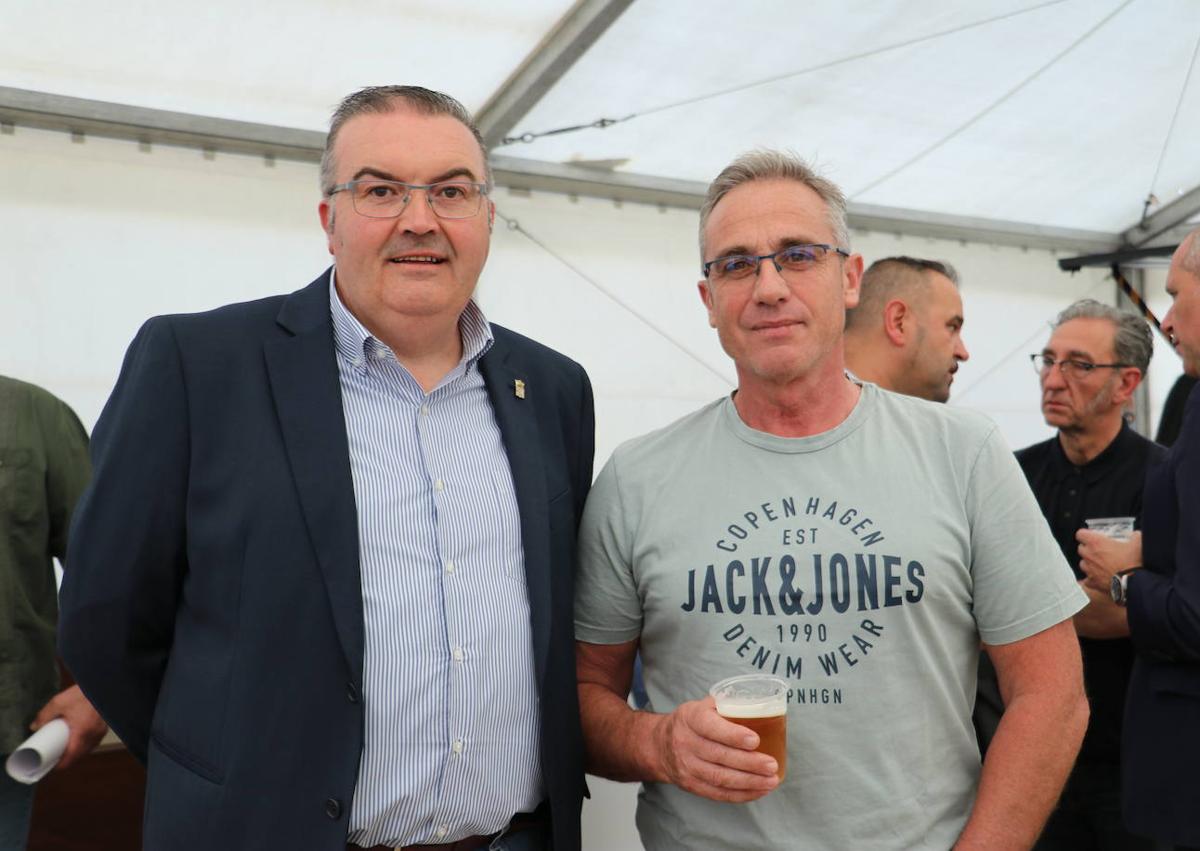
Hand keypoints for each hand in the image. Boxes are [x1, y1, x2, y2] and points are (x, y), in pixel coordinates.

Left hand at [31, 685, 108, 769]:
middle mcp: (92, 735)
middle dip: (68, 760)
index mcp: (81, 732)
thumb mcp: (59, 702)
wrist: (101, 685)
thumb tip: (34, 727)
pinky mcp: (103, 727)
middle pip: (79, 756)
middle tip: (56, 759)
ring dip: (77, 753)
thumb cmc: (83, 694)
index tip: (53, 767)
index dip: (61, 765)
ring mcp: (100, 732)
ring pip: (88, 749)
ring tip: (66, 751)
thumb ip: (45, 715)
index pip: (71, 757)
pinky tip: (79, 742)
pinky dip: (85, 745)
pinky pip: (94, 742)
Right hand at [652, 696, 779, 801]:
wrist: (660, 744)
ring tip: (771, 781)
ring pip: (720, 778)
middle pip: (719, 756)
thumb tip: (762, 708)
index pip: (710, 727)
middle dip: (749, 763)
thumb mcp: (703, 706)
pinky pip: (717, 793)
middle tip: (771, 765)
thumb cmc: (692, 722)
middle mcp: (685, 742)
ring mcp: (686, 766)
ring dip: (749, 782)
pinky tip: (759, 790)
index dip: (732, 735)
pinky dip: (741, 795)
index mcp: (690, 718)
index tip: (755, 740)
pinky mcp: (690, 785)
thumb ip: (728, 705)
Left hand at [1077, 529, 1140, 591]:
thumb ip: (1134, 536)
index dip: (1086, 535)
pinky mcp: (1092, 582)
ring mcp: (1089, 569)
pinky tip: (1099, 578)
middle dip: (1088, 549)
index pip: (1081, 534)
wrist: (1134, 583)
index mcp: (1096, 543)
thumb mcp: (1138, 544)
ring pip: (1083, 563)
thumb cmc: (1133, 563)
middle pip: (1081, 548)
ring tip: (1101, 564)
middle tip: (1100, 550)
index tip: (1092, 536)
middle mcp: (1089, 555)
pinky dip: (1091, 579)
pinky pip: (1087, 580)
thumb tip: (1136, 535)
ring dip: (1090, 563)